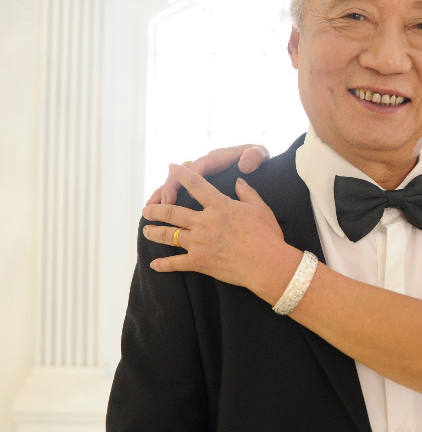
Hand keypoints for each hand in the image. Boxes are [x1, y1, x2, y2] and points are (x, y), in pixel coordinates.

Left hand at [141, 164, 300, 301]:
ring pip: (169, 235)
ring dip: (154, 232)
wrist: (267, 263)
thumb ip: (247, 193)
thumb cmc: (267, 235)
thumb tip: (238, 181)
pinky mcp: (199, 262)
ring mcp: (199, 242)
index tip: (171, 167)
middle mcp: (204, 222)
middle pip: (172, 212)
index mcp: (219, 206)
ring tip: (145, 230)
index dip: (181, 174)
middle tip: (146, 209)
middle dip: (156, 209)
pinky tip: (154, 264)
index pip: (196, 185)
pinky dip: (163, 264)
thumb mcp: (260, 208)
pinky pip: (176, 263)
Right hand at [146, 144, 270, 205]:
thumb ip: (254, 155)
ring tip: (149, 209)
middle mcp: (204, 164)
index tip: (188, 189)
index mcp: (219, 157)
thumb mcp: (260, 153)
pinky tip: (153, 211)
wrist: (255, 159)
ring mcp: (197, 174)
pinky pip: (176, 192)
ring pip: (174, 183)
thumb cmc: (256, 158)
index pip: (202, 164)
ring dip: (162, 195)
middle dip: (172, 187)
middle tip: (164, 203)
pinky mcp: (194, 184)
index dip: (192, 175)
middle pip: (181, 175)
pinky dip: (163, 199)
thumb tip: (245, 163)